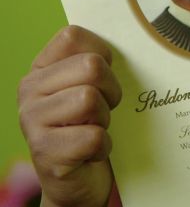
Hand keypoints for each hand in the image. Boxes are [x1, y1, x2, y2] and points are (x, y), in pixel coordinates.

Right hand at [17, 26, 121, 206]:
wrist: (79, 179)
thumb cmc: (91, 125)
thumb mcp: (92, 87)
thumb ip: (97, 63)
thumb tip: (134, 38)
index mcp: (41, 68)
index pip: (73, 36)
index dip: (101, 54)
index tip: (100, 77)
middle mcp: (29, 90)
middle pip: (91, 67)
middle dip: (111, 90)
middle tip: (103, 108)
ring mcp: (32, 121)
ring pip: (90, 99)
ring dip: (105, 119)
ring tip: (95, 128)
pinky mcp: (45, 152)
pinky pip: (94, 136)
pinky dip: (103, 146)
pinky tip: (92, 151)